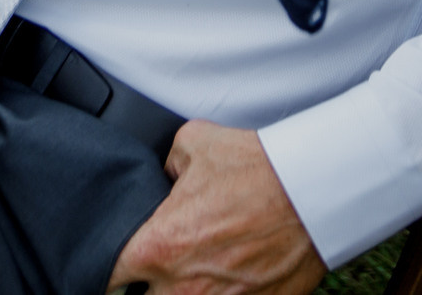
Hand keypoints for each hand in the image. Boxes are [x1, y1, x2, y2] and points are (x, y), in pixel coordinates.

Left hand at [106, 123, 324, 294]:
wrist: (314, 192)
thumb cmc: (257, 169)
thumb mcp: (195, 143)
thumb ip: (165, 165)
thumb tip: (164, 177)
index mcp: (159, 247)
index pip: (108, 277)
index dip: (111, 267)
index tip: (122, 258)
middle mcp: (183, 288)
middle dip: (148, 285)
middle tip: (165, 261)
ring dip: (186, 289)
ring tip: (200, 267)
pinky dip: (223, 294)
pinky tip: (230, 275)